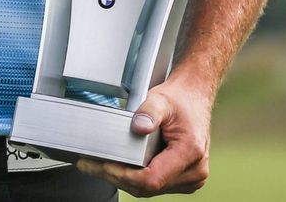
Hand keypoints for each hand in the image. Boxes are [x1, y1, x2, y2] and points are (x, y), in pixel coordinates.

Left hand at [76, 76, 212, 195]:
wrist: (194, 96)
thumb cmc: (180, 98)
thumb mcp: (161, 99)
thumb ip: (149, 112)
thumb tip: (138, 127)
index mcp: (191, 152)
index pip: (153, 178)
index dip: (125, 175)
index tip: (105, 165)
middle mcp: (194, 170)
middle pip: (148, 188)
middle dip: (117, 177)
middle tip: (91, 166)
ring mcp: (190, 177)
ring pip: (149, 190)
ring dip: (122, 180)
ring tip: (97, 167)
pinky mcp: (183, 178)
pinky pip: (155, 185)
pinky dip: (134, 178)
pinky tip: (117, 167)